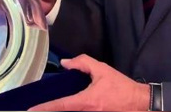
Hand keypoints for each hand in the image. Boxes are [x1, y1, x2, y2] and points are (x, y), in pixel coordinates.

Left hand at [29, 55, 150, 110]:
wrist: (139, 102)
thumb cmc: (121, 87)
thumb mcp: (102, 70)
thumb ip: (83, 63)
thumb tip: (66, 63)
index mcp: (85, 101)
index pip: (60, 105)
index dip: (44, 108)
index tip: (30, 110)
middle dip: (51, 109)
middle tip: (38, 107)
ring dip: (62, 109)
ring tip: (50, 106)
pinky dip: (72, 109)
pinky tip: (68, 105)